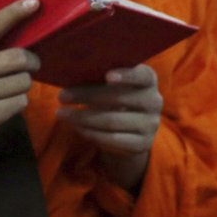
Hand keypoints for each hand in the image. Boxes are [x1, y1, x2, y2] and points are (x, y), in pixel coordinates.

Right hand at [0, 0, 40, 154]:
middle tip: (30, 65)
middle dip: (32, 62)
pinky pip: (21, 102)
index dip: (14, 13)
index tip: (34, 2)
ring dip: (23, 85)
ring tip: (7, 89)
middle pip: (19, 58)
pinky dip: (18, 102)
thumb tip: (28, 32)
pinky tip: (3, 104)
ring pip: (24, 82)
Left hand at [56, 64, 161, 190]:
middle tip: (62, 96)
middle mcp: (154, 101)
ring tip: (62, 114)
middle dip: (87, 96)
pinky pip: (113, 139)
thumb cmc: (114, 98)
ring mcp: (150, 124)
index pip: (143, 75)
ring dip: (83, 118)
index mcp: (148, 80)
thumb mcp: (111, 84)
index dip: (127, 75)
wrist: (130, 130)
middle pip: (119, 98)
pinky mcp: (143, 144)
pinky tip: (78, 128)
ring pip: (113, 121)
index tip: (107, 76)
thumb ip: (99, 76)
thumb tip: (71, 72)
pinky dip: (93, 134)